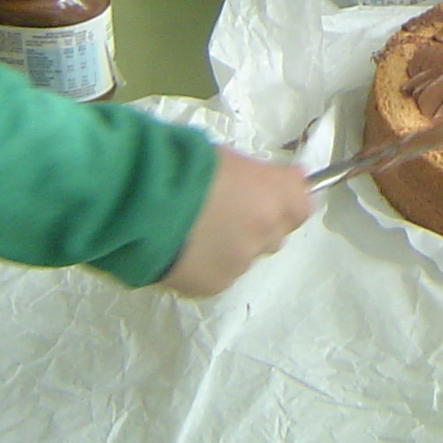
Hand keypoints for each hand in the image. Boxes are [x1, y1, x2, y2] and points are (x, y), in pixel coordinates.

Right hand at [158, 149, 313, 298]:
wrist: (140, 201)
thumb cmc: (180, 164)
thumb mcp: (225, 157)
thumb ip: (254, 175)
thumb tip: (272, 182)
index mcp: (273, 192)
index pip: (302, 205)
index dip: (285, 200)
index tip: (268, 194)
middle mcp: (266, 230)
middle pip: (274, 233)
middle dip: (256, 224)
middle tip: (223, 213)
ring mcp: (241, 262)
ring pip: (245, 256)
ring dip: (229, 246)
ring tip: (193, 231)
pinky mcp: (215, 285)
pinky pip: (219, 275)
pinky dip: (206, 265)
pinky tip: (181, 249)